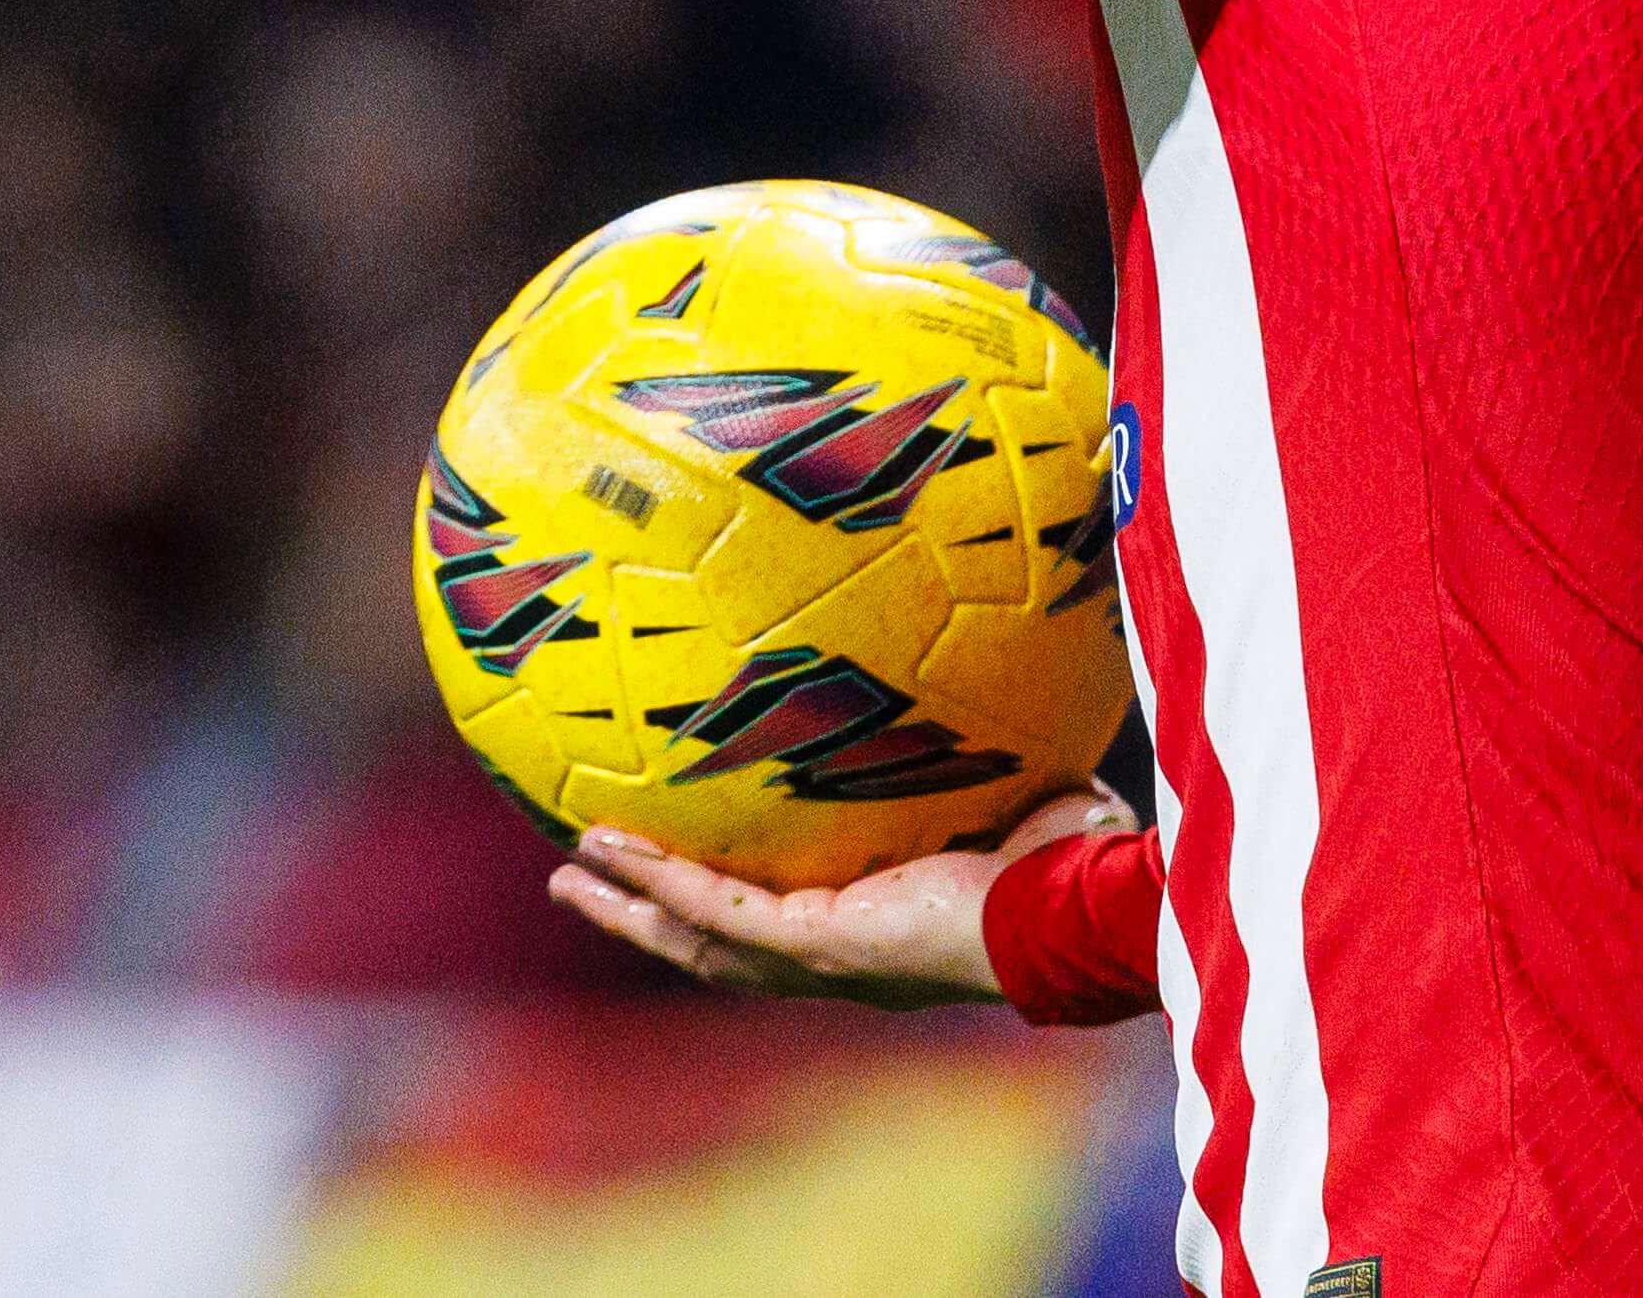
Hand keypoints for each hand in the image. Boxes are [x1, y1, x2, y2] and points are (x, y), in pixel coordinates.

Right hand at [546, 788, 1133, 1008]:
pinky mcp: (819, 943)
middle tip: (579, 884)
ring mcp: (821, 958)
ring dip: (629, 906)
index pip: (774, 925)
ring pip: (696, 938)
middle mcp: (835, 959)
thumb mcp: (1003, 802)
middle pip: (711, 947)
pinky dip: (661, 882)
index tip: (671, 871)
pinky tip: (609, 851)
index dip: (716, 903)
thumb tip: (996, 682)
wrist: (1075, 914)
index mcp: (871, 934)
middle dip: (643, 918)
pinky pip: (720, 911)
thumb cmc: (1065, 869)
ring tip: (568, 874)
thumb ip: (984, 761)